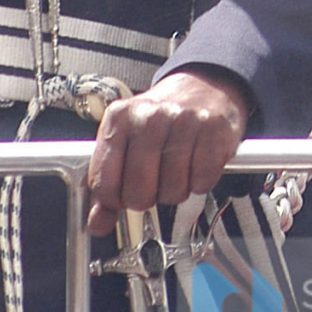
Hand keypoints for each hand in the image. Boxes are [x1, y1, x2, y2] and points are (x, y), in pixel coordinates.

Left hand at [84, 68, 251, 235]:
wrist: (203, 87)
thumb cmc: (161, 119)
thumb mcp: (125, 141)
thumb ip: (108, 184)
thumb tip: (97, 224)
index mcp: (119, 119)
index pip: (104, 183)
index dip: (115, 200)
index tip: (123, 195)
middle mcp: (149, 117)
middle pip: (139, 192)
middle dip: (148, 198)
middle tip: (154, 182)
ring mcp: (184, 122)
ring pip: (173, 191)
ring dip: (176, 190)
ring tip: (177, 169)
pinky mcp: (214, 130)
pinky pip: (203, 181)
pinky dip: (201, 182)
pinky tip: (197, 163)